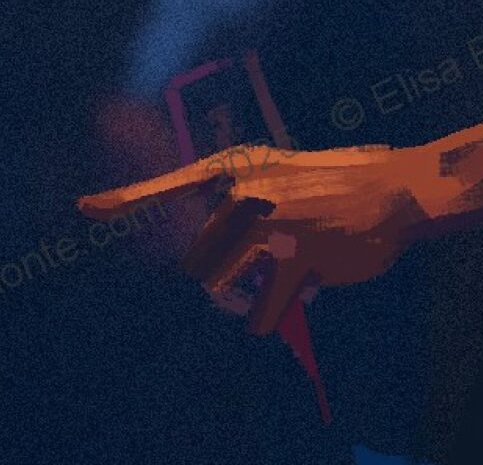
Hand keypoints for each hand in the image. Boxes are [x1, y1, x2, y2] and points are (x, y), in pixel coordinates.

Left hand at [79, 143, 445, 335]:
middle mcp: (247, 192)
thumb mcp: (286, 180)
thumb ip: (246, 210)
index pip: (173, 184)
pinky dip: (273, 314)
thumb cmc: (341, 188)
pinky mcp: (292, 259)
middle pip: (198, 257)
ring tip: (283, 276)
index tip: (84, 209)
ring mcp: (268, 224)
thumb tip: (215, 264)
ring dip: (246, 294)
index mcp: (244, 168)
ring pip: (221, 286)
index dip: (125, 199)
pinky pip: (258, 313)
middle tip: (263, 268)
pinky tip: (303, 290)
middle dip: (223, 273)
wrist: (397, 191)